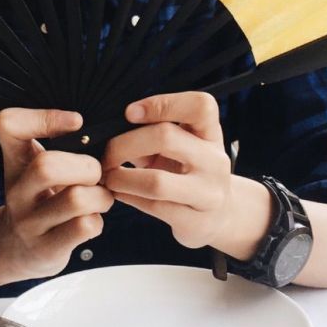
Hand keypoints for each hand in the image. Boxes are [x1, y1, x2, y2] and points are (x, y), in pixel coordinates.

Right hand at [0, 108, 114, 279]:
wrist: (16, 249)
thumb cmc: (39, 196)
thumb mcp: (34, 164)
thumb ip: (59, 143)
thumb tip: (103, 132)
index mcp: (15, 159)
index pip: (8, 124)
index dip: (45, 117)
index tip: (76, 122)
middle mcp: (16, 190)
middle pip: (47, 166)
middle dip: (87, 167)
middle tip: (96, 173)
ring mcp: (29, 222)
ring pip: (75, 199)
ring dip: (100, 196)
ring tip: (100, 197)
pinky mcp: (46, 249)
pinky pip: (84, 227)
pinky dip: (98, 221)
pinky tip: (92, 219)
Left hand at [101, 92, 239, 250]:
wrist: (219, 215)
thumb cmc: (186, 172)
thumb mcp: (178, 148)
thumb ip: (152, 134)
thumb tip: (111, 129)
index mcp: (210, 133)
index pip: (199, 106)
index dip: (162, 104)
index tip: (129, 113)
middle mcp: (215, 160)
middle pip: (166, 137)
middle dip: (124, 144)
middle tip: (106, 154)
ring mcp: (209, 193)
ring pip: (157, 180)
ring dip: (122, 177)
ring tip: (108, 176)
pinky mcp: (196, 222)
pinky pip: (154, 207)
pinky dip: (128, 197)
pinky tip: (118, 192)